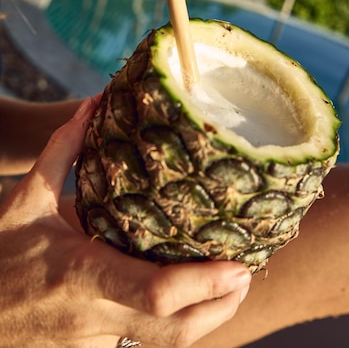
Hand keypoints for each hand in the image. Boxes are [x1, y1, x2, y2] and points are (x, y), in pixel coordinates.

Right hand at [0, 97, 250, 347]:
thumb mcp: (23, 201)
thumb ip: (62, 152)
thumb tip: (94, 104)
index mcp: (80, 273)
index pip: (155, 293)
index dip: (204, 285)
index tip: (239, 266)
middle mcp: (93, 316)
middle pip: (175, 330)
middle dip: (221, 306)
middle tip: (247, 273)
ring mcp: (93, 344)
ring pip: (164, 343)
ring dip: (206, 320)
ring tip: (231, 288)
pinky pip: (143, 345)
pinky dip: (173, 325)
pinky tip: (187, 300)